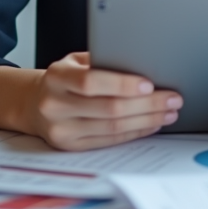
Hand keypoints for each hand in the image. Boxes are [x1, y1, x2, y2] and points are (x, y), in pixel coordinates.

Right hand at [27, 52, 181, 150]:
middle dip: (147, 104)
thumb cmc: (64, 78)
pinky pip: (110, 141)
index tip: (149, 84)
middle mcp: (55, 105)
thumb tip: (142, 62)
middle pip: (109, 108)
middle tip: (172, 98)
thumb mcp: (75, 62)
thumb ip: (101, 61)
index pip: (91, 82)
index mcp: (56, 78)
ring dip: (147, 120)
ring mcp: (62, 130)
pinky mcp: (71, 147)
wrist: (35, 103)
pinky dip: (135, 132)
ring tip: (168, 112)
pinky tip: (151, 124)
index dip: (122, 84)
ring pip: (113, 127)